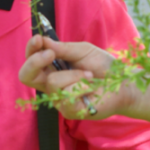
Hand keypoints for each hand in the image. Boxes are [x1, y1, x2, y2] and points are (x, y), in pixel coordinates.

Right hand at [18, 35, 141, 119]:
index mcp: (51, 68)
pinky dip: (83, 86)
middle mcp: (50, 84)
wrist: (123, 82)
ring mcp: (58, 99)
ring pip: (52, 82)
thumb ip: (62, 48)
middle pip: (26, 76)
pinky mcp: (68, 111)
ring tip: (89, 75)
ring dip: (75, 74)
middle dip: (35, 62)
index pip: (30, 61)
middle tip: (51, 53)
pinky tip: (91, 87)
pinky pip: (67, 94)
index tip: (38, 39)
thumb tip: (42, 41)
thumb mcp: (82, 50)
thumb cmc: (103, 66)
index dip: (30, 50)